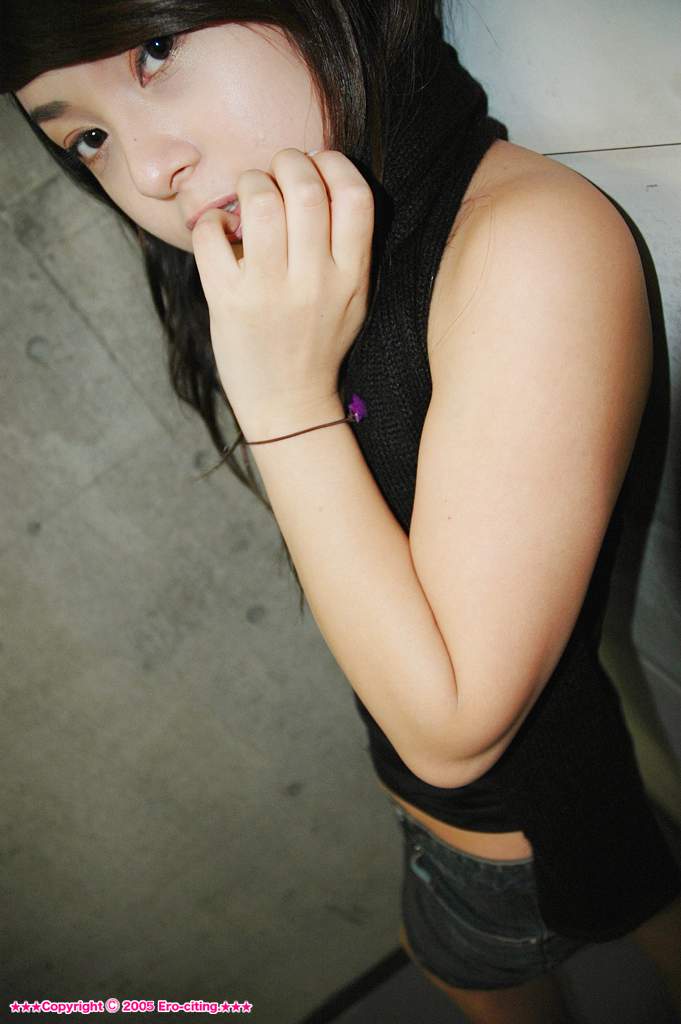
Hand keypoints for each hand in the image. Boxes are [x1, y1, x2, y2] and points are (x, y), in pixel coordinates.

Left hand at [190, 148, 373, 436]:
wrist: (289, 404)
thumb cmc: (319, 343)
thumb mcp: (353, 297)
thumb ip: (347, 245)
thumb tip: (320, 176)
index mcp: (351, 276)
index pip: (355, 196)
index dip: (335, 164)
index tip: (318, 166)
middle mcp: (314, 281)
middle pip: (305, 188)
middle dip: (287, 162)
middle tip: (276, 172)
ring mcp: (269, 292)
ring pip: (260, 201)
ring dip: (250, 184)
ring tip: (248, 198)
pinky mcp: (228, 301)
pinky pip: (212, 235)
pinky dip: (212, 221)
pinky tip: (222, 232)